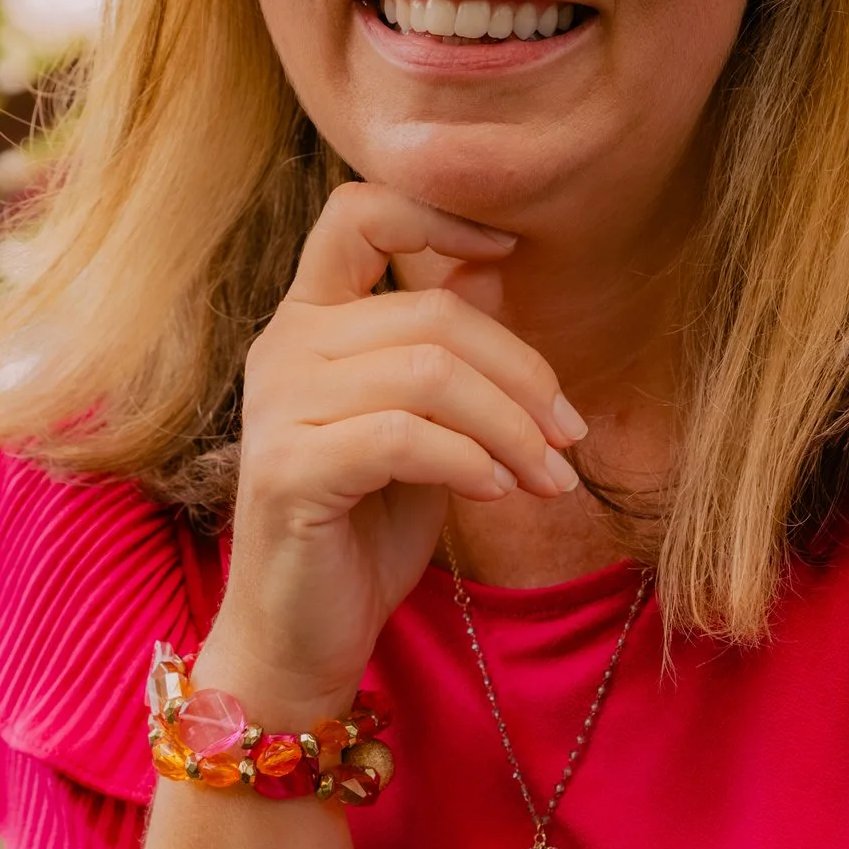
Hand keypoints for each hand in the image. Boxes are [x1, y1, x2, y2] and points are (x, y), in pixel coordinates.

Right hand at [209, 182, 584, 721]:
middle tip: (570, 436)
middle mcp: (284, 348)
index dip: (437, 214)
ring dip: (511, 428)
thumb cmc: (368, 525)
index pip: (358, 214)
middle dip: (523, 373)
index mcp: (312, 320)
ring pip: (428, 373)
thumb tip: (496, 271)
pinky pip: (404, 437)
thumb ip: (443, 349)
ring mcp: (278, 406)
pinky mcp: (288, 469)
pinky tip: (497, 492)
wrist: (304, 635)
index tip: (509, 250)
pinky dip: (470, 461)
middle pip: (432, 314)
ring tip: (548, 477)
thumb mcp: (422, 423)